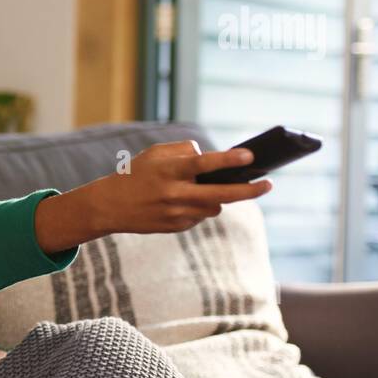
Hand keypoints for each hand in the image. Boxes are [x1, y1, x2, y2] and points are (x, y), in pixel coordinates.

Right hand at [88, 140, 270, 235]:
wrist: (109, 206)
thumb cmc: (136, 174)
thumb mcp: (155, 154)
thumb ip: (184, 151)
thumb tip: (213, 158)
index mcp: (169, 170)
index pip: (204, 163)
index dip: (228, 159)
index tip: (249, 156)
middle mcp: (174, 193)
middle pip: (221, 194)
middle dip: (249, 190)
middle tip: (268, 184)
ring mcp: (175, 213)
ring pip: (214, 207)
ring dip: (217, 198)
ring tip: (204, 190)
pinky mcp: (175, 227)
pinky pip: (200, 217)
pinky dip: (199, 208)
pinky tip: (183, 203)